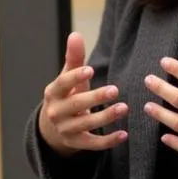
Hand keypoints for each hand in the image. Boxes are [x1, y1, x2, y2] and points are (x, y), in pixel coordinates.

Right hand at [38, 32, 128, 156]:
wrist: (53, 127)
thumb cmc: (66, 95)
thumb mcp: (68, 77)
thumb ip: (74, 58)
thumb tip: (75, 34)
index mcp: (52, 92)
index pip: (62, 84)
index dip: (75, 77)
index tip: (91, 70)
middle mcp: (56, 112)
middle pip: (76, 104)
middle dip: (95, 97)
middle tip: (116, 90)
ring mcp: (65, 129)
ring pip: (86, 124)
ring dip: (105, 117)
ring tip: (124, 108)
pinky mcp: (76, 143)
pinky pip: (93, 144)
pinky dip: (108, 141)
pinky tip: (124, 134)